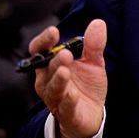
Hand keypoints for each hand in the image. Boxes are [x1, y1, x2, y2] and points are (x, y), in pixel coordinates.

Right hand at [30, 19, 107, 137]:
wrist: (91, 114)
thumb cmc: (86, 85)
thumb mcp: (93, 62)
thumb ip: (94, 45)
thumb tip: (98, 23)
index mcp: (51, 65)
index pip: (40, 50)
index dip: (43, 41)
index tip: (53, 31)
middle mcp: (48, 80)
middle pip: (46, 69)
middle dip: (54, 61)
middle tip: (64, 53)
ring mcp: (56, 98)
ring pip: (53, 88)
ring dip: (58, 79)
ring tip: (64, 71)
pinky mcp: (67, 113)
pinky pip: (65, 107)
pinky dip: (68, 100)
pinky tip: (73, 95)